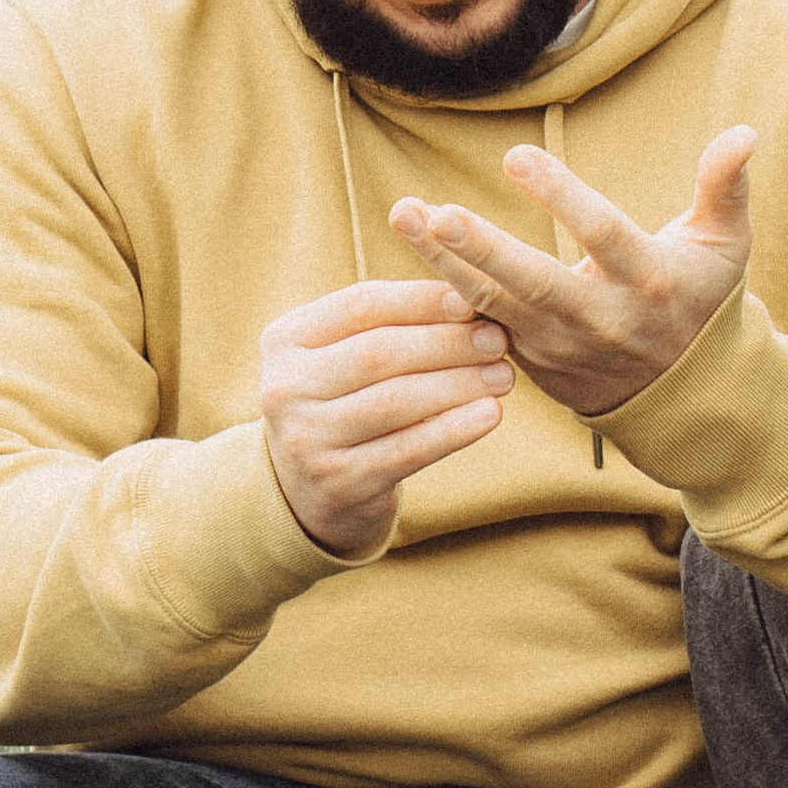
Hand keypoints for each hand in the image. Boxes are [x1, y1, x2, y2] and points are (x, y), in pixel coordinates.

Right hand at [260, 279, 509, 555]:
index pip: (360, 306)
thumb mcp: (344, 357)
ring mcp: (306, 440)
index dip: (420, 300)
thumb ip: (392, 324)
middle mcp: (283, 389)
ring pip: (396, 401)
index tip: (472, 299)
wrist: (309, 492)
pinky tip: (491, 414)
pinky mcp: (338, 484)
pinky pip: (407, 450)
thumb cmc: (344, 402)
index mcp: (284, 341)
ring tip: (504, 375)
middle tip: (498, 339)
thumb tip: (467, 296)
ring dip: (459, 384)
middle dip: (447, 343)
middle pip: (379, 352)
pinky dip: (454, 429)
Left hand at [386, 129, 756, 418]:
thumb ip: (726, 187)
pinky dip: (445, 292)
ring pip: (494, 303)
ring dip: (444, 262)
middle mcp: (601, 319)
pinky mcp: (531, 359)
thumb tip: (745, 132)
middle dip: (484, 249)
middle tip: (438, 213)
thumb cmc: (702, 297)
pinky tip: (412, 249)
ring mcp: (560, 346)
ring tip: (405, 214)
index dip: (559, 197)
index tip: (515, 156)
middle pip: (534, 283)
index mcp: (648, 282)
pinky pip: (482, 324)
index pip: (600, 236)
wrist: (683, 393)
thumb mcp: (725, 244)